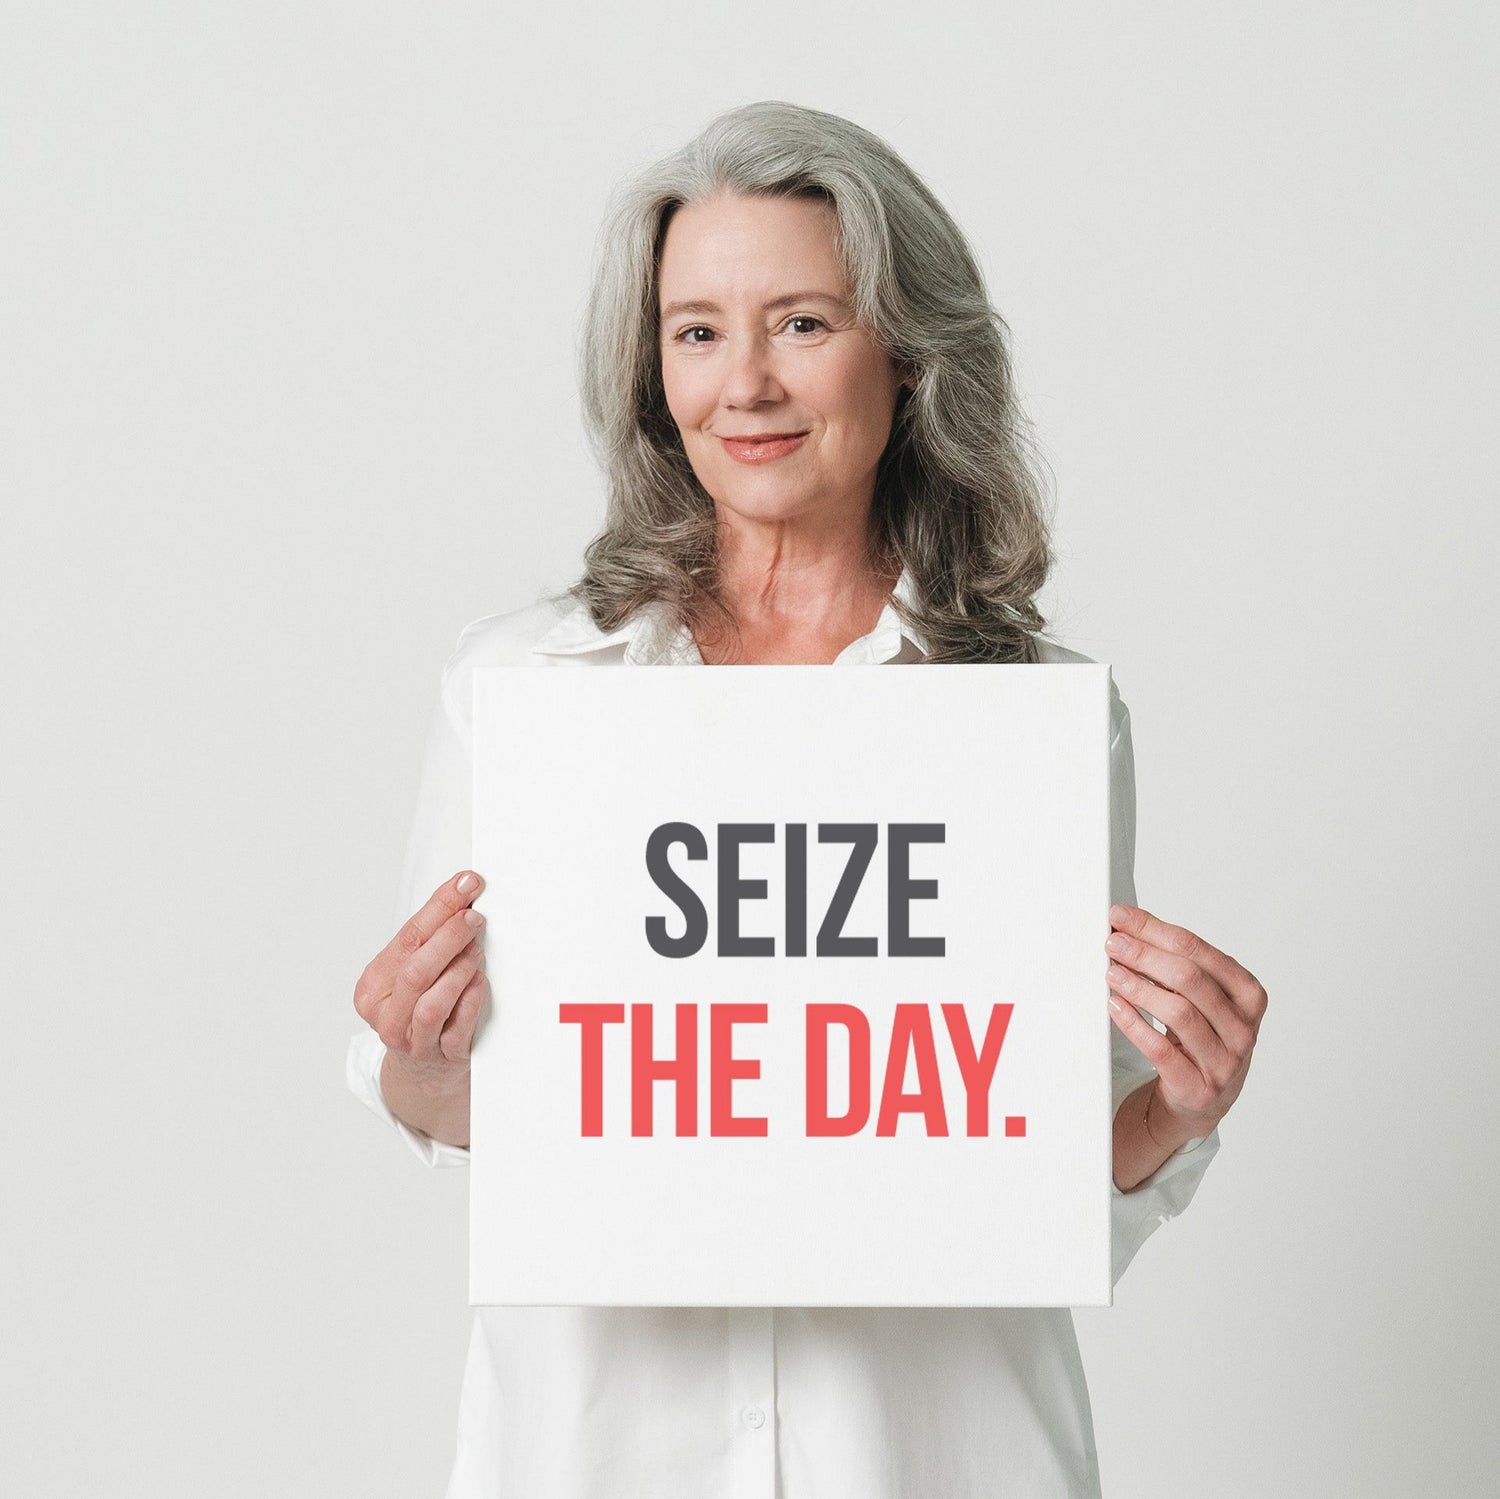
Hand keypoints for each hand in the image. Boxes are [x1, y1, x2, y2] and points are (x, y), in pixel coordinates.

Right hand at [352, 871, 488, 1142]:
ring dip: (459, 970)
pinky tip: (481, 980)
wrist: (425, 1075)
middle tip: (475, 916)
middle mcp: (388, 1016)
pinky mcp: (443, 1059)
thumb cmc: (421, 1010)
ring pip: (432, 1002)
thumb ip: (429, 941)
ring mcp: (414, 1042)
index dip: (439, 907)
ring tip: (477, 948)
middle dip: (449, 936)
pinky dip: (471, 999)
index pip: (407, 938)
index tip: (466, 883)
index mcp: (374, 988)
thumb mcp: (413, 975)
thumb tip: (463, 892)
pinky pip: (458, 1028)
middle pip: (416, 970)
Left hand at [1105, 903, 1266, 1149]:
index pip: (1198, 951)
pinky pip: (1162, 1051)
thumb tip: (1128, 928)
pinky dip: (1135, 1025)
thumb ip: (1176, 964)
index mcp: (1247, 995)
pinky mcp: (1198, 1088)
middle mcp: (1242, 1028)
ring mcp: (1224, 1061)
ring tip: (1112, 973)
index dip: (1155, 930)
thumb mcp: (1202, 998)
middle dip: (1144, 954)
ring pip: (1179, 1012)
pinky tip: (1116, 1007)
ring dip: (1139, 987)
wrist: (1202, 1098)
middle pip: (1189, 978)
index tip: (1121, 918)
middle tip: (1112, 944)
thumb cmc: (1200, 1038)